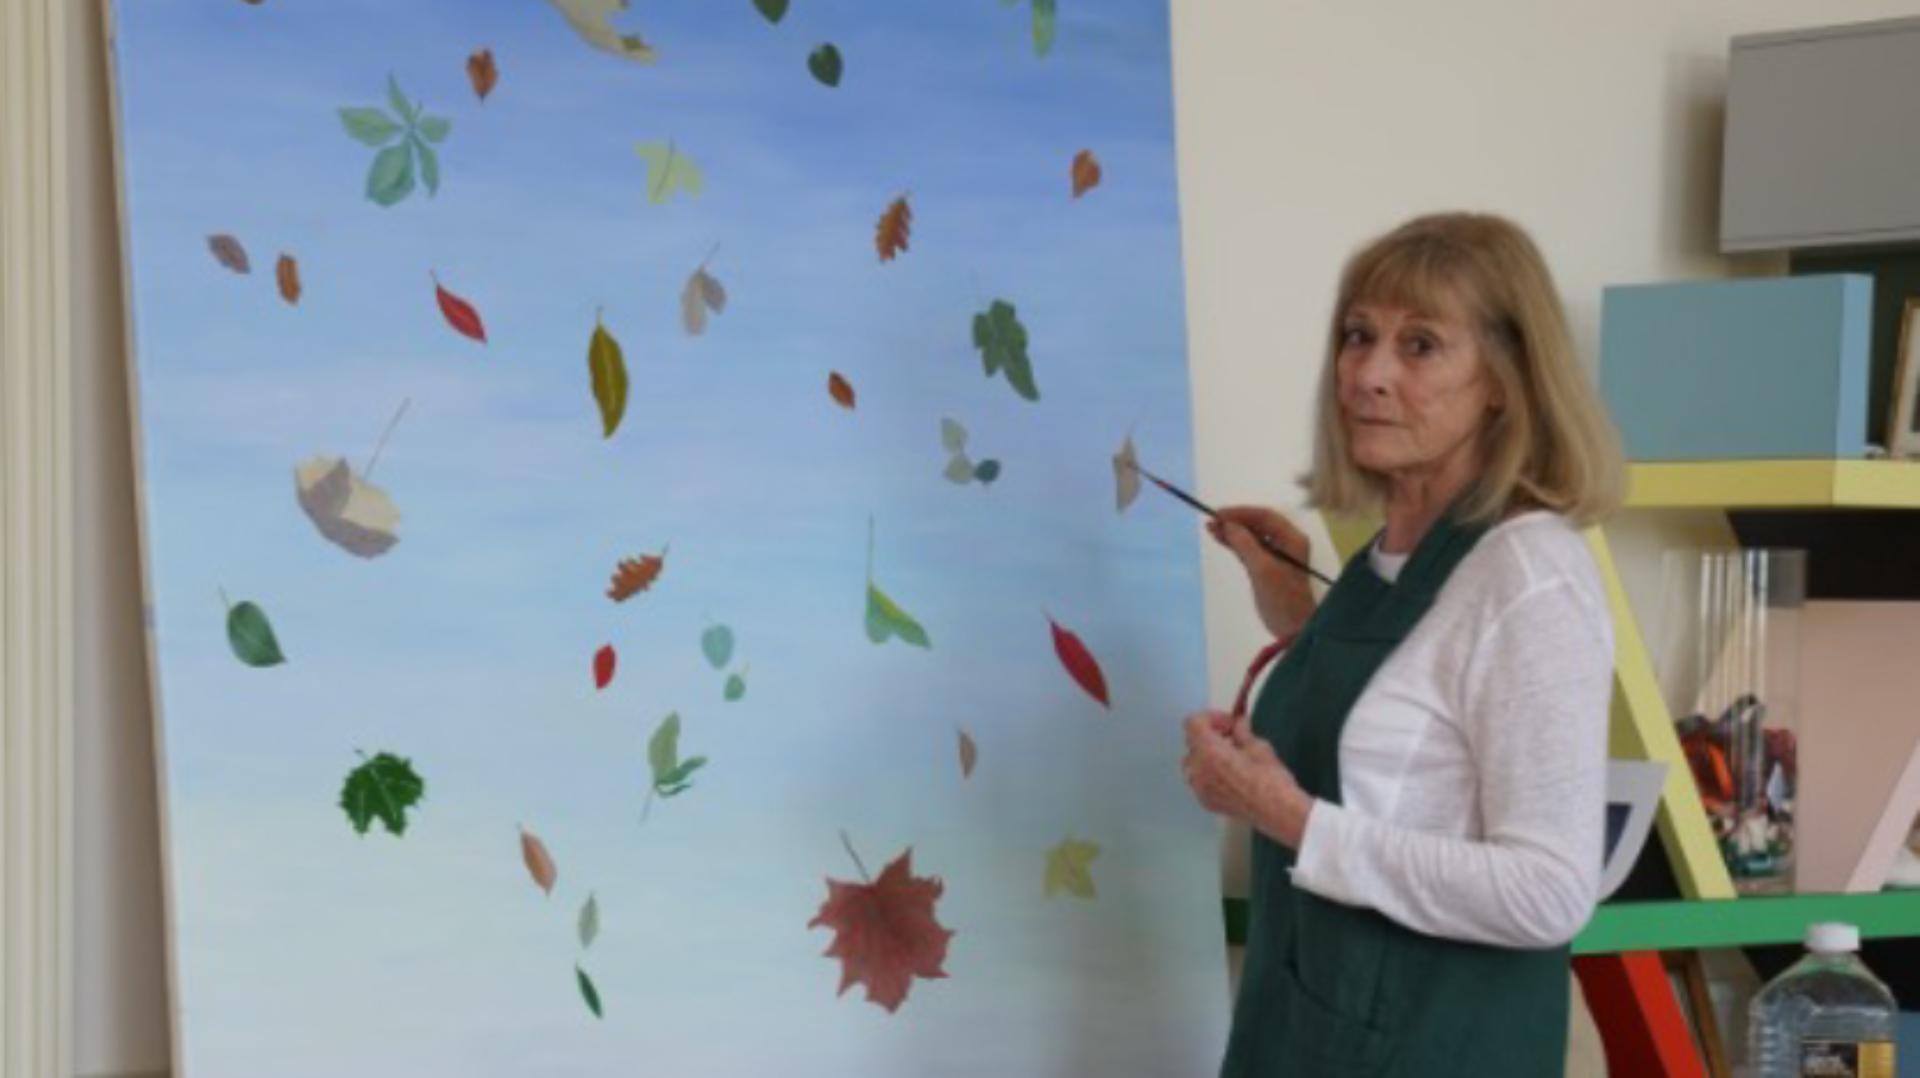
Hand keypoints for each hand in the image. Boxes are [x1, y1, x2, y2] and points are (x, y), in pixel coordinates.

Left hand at [1181, 709, 1314, 847]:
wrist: (1277, 812)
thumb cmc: (1270, 779)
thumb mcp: (1258, 747)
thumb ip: (1242, 732)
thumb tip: (1239, 724)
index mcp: (1209, 751)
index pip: (1193, 723)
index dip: (1210, 718)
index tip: (1228, 723)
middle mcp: (1198, 769)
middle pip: (1192, 742)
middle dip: (1210, 736)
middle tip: (1231, 737)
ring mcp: (1199, 788)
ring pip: (1193, 762)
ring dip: (1207, 755)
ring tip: (1230, 757)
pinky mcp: (1205, 802)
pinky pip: (1199, 780)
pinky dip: (1209, 773)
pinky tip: (1230, 776)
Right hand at [1206, 506, 1315, 638]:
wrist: (1293, 630)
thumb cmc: (1282, 599)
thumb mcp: (1263, 570)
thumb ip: (1245, 544)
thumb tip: (1228, 525)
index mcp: (1293, 539)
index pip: (1266, 517)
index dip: (1242, 513)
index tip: (1219, 514)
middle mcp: (1286, 543)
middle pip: (1258, 524)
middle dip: (1235, 521)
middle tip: (1212, 521)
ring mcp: (1277, 555)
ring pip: (1252, 536)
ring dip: (1232, 531)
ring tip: (1210, 528)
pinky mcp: (1266, 568)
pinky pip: (1249, 549)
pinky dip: (1235, 543)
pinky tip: (1219, 539)